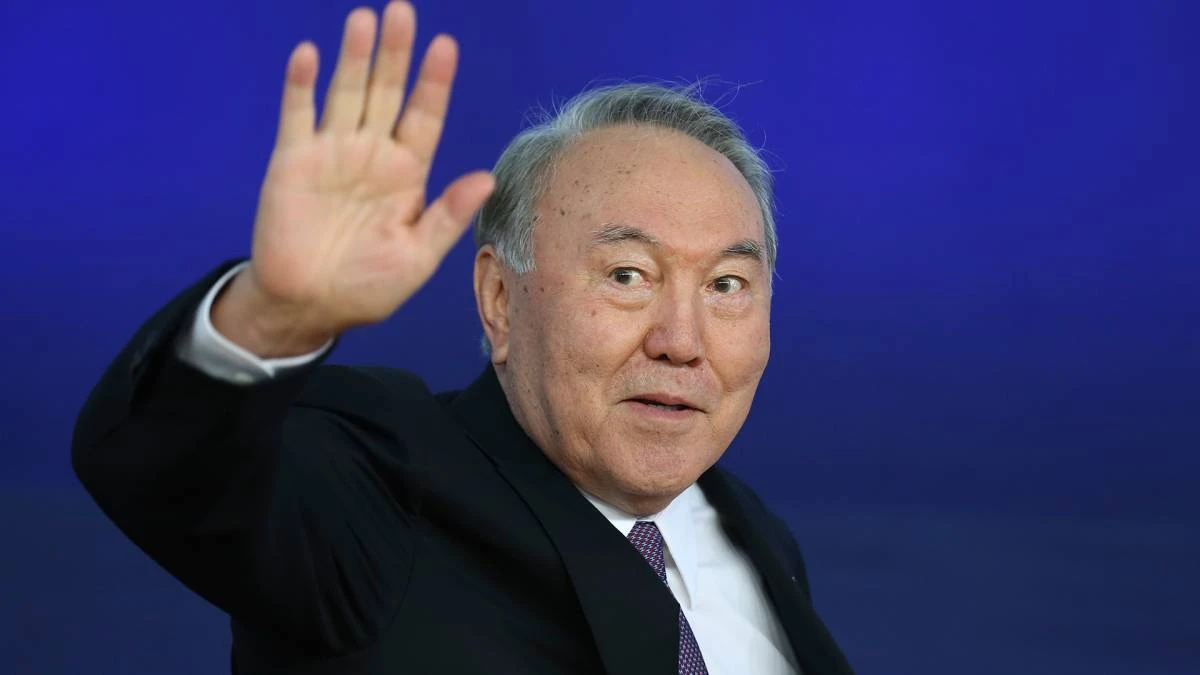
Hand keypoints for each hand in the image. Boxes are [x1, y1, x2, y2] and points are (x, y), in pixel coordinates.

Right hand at [215, 2, 493, 354]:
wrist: (308, 306)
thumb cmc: (368, 287)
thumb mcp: (417, 257)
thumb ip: (448, 216)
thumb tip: (487, 179)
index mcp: (406, 174)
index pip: (424, 118)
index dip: (434, 83)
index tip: (446, 47)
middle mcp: (371, 154)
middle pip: (386, 93)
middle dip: (395, 54)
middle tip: (403, 12)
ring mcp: (331, 153)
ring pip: (345, 95)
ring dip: (354, 58)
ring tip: (364, 19)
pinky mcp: (292, 161)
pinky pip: (297, 116)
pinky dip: (301, 86)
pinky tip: (309, 55)